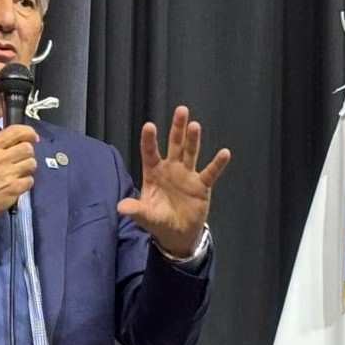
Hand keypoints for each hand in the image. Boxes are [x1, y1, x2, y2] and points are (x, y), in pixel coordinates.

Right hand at [0, 125, 38, 239]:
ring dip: (27, 168)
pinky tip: (15, 185)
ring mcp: (8, 175)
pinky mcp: (14, 190)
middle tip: (22, 159)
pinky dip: (25, 183)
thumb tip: (12, 145)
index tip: (32, 137)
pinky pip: (29, 181)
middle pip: (28, 148)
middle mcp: (0, 158)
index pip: (16, 131)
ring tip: (18, 173)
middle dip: (28, 153)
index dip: (29, 132)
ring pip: (32, 164)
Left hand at [117, 106, 230, 256]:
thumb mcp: (145, 216)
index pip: (150, 153)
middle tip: (181, 110)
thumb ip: (135, 209)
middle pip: (174, 145)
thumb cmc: (158, 221)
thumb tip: (120, 207)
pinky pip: (210, 172)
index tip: (149, 126)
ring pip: (191, 153)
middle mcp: (170, 169)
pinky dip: (217, 164)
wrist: (177, 234)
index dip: (150, 140)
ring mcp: (187, 175)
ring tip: (195, 125)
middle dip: (177, 128)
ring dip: (193, 140)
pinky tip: (224, 153)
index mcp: (153, 173)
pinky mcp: (201, 185)